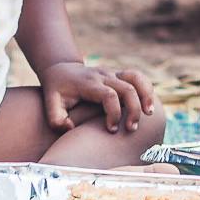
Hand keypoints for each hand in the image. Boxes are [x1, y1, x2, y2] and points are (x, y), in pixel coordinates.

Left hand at [40, 59, 156, 133]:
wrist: (61, 69)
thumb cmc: (57, 91)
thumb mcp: (50, 104)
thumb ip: (56, 120)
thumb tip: (72, 128)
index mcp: (89, 83)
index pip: (108, 95)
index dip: (114, 113)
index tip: (112, 129)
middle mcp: (103, 76)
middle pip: (127, 88)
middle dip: (133, 109)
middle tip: (131, 129)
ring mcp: (113, 73)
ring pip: (137, 77)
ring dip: (146, 94)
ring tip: (149, 113)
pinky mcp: (119, 75)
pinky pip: (138, 77)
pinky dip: (147, 89)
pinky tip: (148, 106)